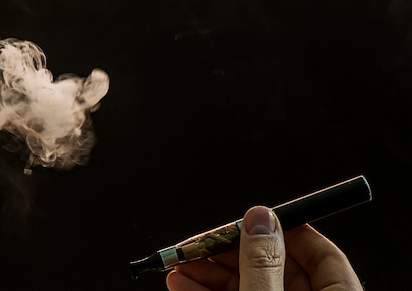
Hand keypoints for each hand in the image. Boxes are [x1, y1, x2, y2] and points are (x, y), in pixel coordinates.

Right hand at [165, 206, 363, 290]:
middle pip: (273, 268)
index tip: (253, 217)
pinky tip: (182, 285)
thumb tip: (259, 217)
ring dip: (208, 274)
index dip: (286, 229)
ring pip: (247, 285)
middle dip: (228, 253)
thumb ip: (263, 264)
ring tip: (178, 265)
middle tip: (198, 244)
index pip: (321, 254)